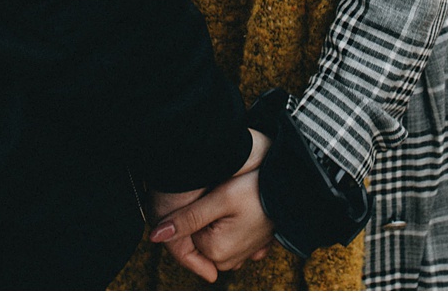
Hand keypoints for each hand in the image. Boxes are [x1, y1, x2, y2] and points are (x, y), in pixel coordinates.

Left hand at [151, 130, 273, 281]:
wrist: (293, 187)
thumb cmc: (258, 189)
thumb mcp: (218, 199)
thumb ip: (186, 219)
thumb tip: (155, 236)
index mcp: (217, 252)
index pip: (185, 234)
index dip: (190, 211)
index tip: (206, 194)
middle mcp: (229, 260)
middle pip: (198, 238)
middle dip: (201, 218)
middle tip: (218, 194)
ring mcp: (242, 255)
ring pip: (212, 237)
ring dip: (215, 220)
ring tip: (230, 199)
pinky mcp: (252, 246)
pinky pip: (230, 238)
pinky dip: (229, 226)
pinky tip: (238, 209)